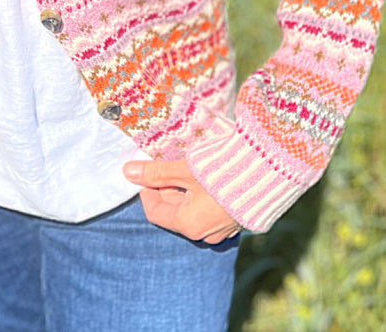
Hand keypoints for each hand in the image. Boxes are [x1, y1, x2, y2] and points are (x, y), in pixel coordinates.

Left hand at [123, 159, 241, 243]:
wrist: (269, 170)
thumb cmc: (223, 171)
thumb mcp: (184, 169)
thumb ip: (156, 172)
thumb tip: (128, 172)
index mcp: (189, 224)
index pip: (155, 212)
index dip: (147, 189)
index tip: (148, 169)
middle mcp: (206, 233)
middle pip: (174, 211)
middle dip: (167, 187)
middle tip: (170, 164)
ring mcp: (224, 228)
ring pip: (192, 209)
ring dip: (185, 188)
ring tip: (190, 166)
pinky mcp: (237, 217)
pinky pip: (211, 209)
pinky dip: (202, 193)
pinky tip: (208, 175)